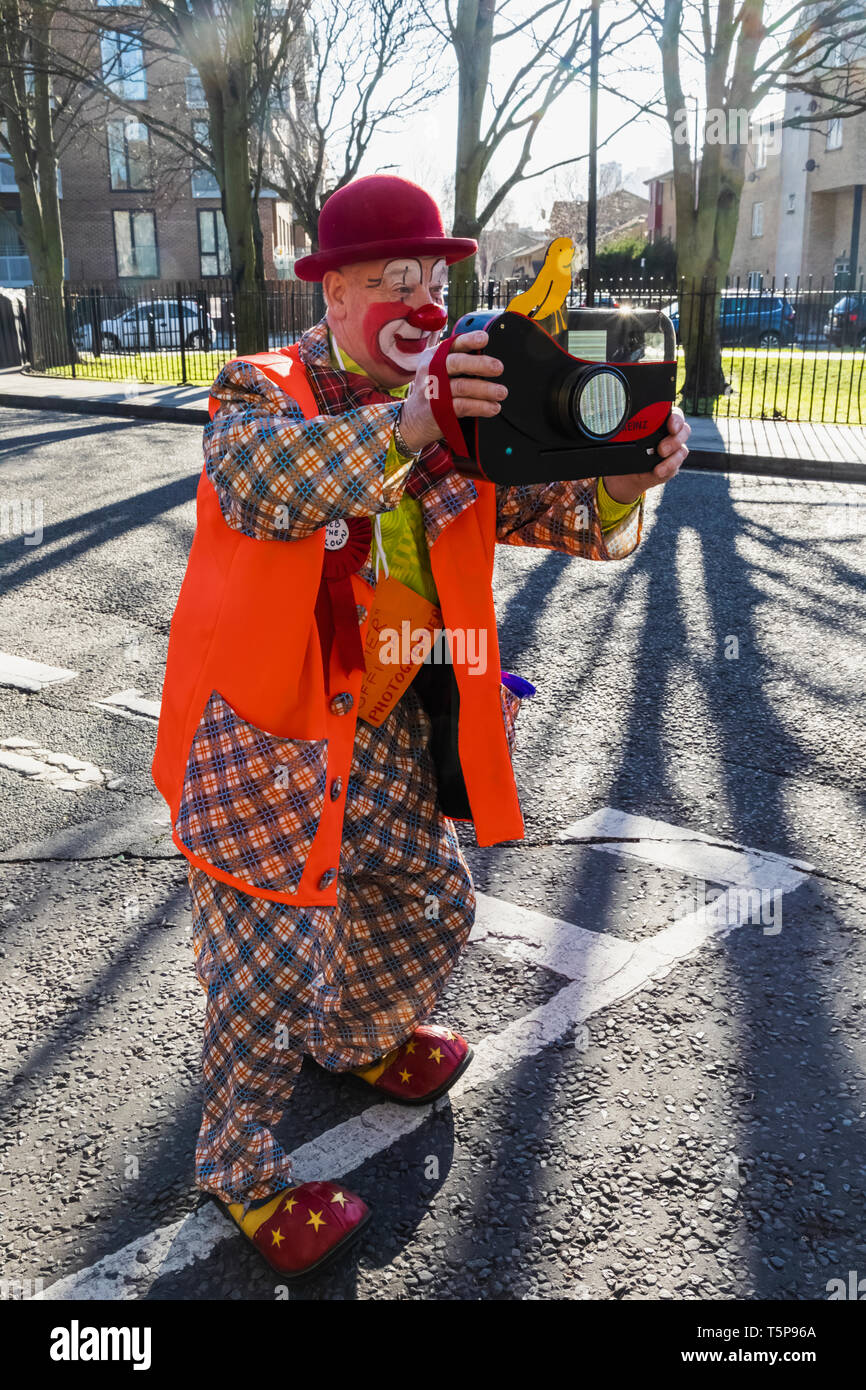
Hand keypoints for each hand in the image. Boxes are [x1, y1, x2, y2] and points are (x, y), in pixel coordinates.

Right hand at [398, 329, 507, 452]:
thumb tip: (488, 356)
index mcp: (432, 357)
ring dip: (486, 389)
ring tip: (501, 392)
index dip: (469, 340)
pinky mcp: (438, 411)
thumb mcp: (436, 372)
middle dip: (480, 364)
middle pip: (457, 363)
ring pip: (463, 386)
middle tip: (498, 368)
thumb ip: (456, 362)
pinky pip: (463, 406)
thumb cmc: (431, 392)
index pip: (452, 344)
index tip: (484, 338)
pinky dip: (481, 407)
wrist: (412, 421)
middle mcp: (431, 371)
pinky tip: (493, 407)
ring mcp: (432, 391)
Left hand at [602, 407, 690, 504]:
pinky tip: (657, 471)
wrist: (627, 475)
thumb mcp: (625, 437)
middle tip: (661, 448)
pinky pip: (676, 465)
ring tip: (659, 462)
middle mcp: (670, 435)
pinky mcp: (673, 465)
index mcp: (661, 422)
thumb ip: (628, 428)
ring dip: (672, 457)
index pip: (675, 415)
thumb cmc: (627, 450)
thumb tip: (616, 420)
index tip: (670, 425)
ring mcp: (674, 451)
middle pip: (684, 431)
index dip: (676, 419)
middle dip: (675, 439)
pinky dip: (667, 468)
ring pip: (682, 449)